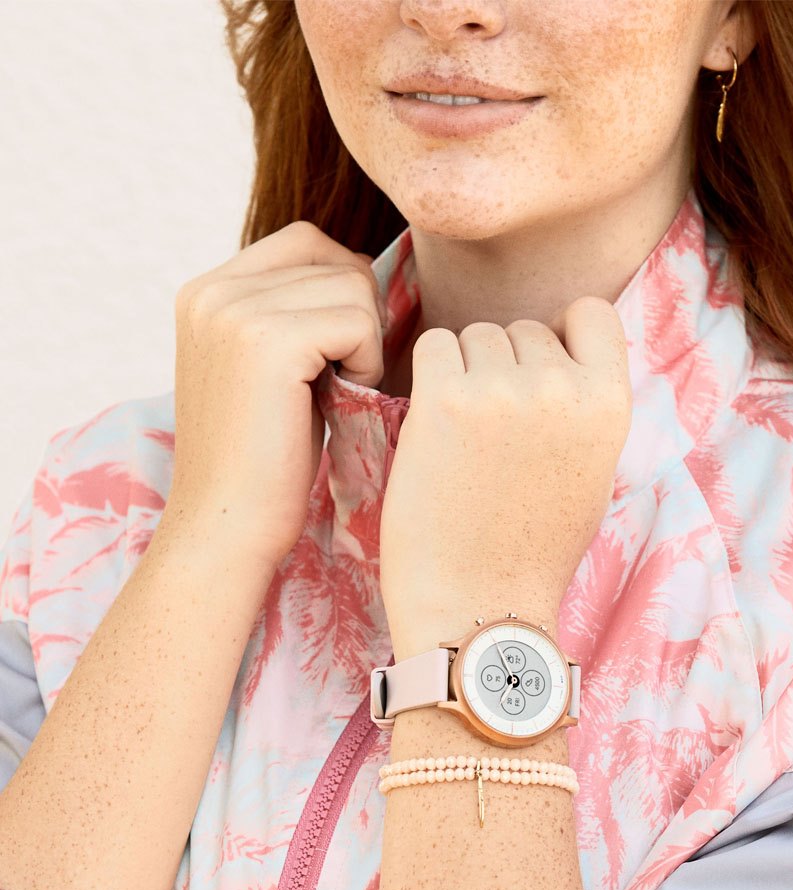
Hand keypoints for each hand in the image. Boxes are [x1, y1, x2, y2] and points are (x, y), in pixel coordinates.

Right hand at [164, 221, 387, 568]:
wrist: (228, 525)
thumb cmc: (265, 460)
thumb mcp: (271, 369)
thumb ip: (295, 312)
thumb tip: (366, 269)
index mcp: (206, 290)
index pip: (307, 243)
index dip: (346, 289)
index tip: (341, 352)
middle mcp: (211, 289)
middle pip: (336, 261)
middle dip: (360, 320)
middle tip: (340, 380)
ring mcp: (233, 310)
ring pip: (355, 287)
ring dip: (366, 344)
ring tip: (336, 393)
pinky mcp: (266, 340)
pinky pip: (359, 322)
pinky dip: (367, 364)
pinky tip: (341, 401)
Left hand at [378, 297, 631, 656]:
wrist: (479, 606)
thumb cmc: (533, 551)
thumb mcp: (591, 473)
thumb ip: (585, 409)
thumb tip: (563, 356)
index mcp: (610, 405)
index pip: (592, 313)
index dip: (562, 334)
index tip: (540, 371)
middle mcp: (563, 387)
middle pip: (523, 329)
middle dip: (506, 365)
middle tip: (493, 432)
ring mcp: (503, 390)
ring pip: (476, 335)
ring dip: (464, 371)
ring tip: (464, 438)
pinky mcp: (445, 398)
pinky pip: (434, 345)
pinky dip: (429, 376)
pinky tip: (434, 427)